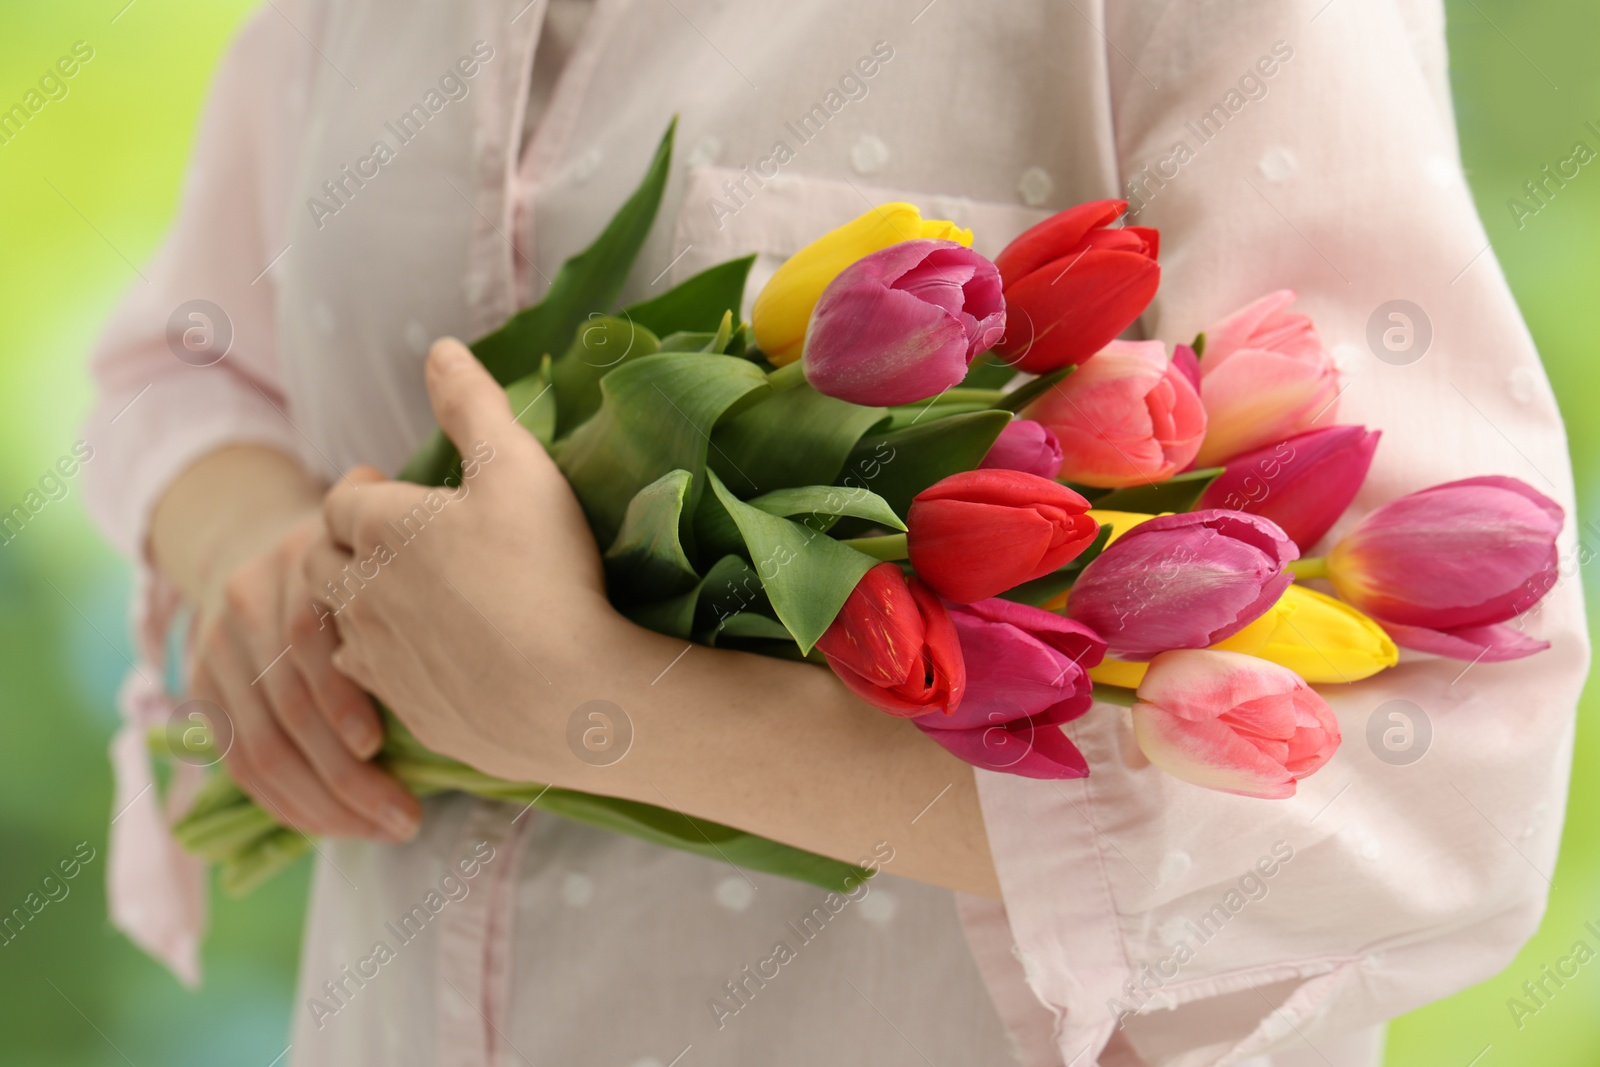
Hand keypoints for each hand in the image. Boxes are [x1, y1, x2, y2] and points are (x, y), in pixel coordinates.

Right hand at [190, 509, 420, 840]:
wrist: (258, 535)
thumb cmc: (361, 564)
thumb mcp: (384, 555)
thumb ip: (414, 594)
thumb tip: (476, 683)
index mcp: (302, 558)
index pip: (308, 641)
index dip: (342, 701)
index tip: (384, 749)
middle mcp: (249, 599)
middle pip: (288, 704)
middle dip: (348, 776)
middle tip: (407, 820)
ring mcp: (217, 645)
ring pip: (261, 744)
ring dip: (323, 803)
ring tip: (381, 831)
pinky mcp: (201, 683)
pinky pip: (238, 761)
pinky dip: (287, 803)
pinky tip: (334, 827)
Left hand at [302, 339, 999, 895]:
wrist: (572, 696)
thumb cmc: (547, 570)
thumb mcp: (519, 467)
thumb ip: (474, 405)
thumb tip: (439, 348)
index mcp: (383, 529)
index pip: (343, 501)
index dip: (364, 490)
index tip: (389, 486)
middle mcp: (363, 595)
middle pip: (324, 564)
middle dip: (347, 547)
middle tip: (388, 541)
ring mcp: (380, 661)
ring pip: (341, 628)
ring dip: (362, 609)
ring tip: (406, 602)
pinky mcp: (407, 713)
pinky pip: (374, 685)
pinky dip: (389, 665)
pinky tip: (429, 661)